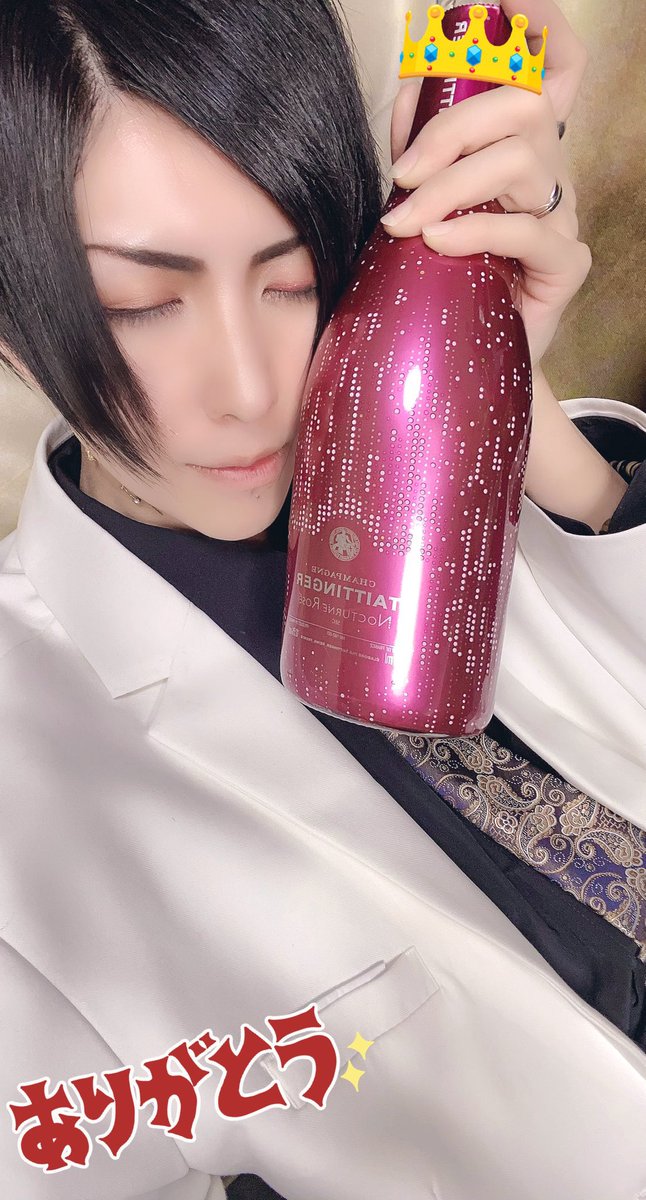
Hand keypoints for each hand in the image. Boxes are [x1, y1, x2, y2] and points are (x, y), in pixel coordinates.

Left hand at [382, 0, 590, 370]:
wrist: (465, 356)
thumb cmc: (443, 277)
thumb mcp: (423, 198)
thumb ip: (418, 142)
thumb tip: (407, 85)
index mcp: (523, 147)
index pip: (556, 68)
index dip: (541, 26)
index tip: (500, 1)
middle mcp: (551, 172)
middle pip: (525, 107)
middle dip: (452, 131)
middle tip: (402, 175)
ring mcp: (563, 216)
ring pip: (522, 161)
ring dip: (451, 185)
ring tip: (404, 221)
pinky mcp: (564, 265)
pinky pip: (525, 230)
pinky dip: (474, 229)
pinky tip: (436, 242)